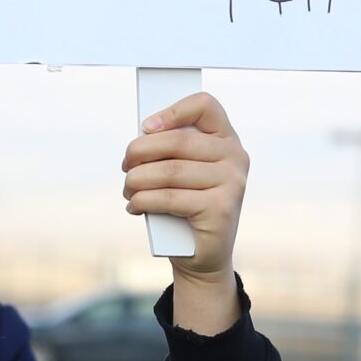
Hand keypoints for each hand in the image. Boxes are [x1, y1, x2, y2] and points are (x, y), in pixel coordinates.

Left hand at [122, 92, 248, 335]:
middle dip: (140, 152)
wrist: (201, 254)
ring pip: (169, 171)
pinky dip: (143, 201)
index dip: (172, 111)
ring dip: (137, 180)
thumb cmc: (185, 204)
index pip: (204, 106)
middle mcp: (235, 157)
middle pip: (177, 141)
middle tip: (125, 166)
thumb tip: (142, 134)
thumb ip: (170, 149)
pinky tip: (134, 205)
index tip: (146, 127)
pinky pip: (170, 198)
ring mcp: (232, 183)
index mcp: (226, 139)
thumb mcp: (180, 171)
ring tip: (127, 189)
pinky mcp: (221, 208)